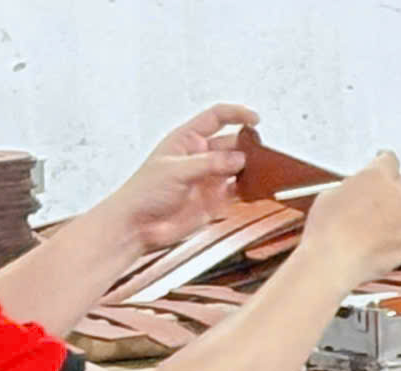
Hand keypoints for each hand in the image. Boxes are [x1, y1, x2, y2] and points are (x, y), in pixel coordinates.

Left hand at [114, 103, 255, 250]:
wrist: (137, 226)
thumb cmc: (144, 192)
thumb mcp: (176, 170)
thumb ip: (209, 164)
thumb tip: (238, 159)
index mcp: (187, 139)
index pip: (216, 118)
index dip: (236, 114)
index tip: (255, 120)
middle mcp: (200, 157)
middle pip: (232, 143)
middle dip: (247, 147)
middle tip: (260, 155)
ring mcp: (208, 179)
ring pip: (238, 168)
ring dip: (251, 169)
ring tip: (263, 172)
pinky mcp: (214, 201)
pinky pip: (238, 191)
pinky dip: (249, 190)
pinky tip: (256, 189)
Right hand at [300, 152, 400, 288]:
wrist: (332, 260)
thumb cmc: (327, 229)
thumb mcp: (331, 194)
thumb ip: (352, 187)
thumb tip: (356, 189)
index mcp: (377, 175)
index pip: (390, 160)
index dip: (385, 164)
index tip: (383, 167)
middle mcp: (398, 194)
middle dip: (396, 188)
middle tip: (385, 197)